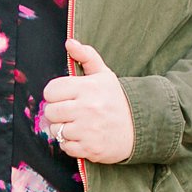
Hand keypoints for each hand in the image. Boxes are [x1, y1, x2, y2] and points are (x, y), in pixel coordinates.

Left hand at [41, 40, 134, 163]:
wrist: (141, 128)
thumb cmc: (117, 100)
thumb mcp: (104, 75)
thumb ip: (86, 56)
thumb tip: (69, 42)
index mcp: (88, 88)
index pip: (51, 91)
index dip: (54, 94)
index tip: (64, 97)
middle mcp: (87, 108)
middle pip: (50, 111)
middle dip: (57, 112)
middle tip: (69, 112)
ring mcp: (88, 130)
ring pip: (56, 130)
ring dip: (62, 128)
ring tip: (76, 124)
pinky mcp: (90, 149)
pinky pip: (65, 147)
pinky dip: (70, 144)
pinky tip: (81, 136)